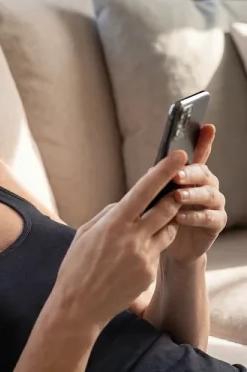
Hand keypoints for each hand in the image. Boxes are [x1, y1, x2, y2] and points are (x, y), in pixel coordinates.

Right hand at [52, 150, 186, 329]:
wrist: (79, 305)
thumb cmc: (76, 266)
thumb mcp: (85, 233)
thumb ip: (108, 215)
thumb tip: (125, 204)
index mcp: (114, 223)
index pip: (144, 191)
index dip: (163, 171)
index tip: (178, 156)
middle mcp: (133, 237)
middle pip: (166, 209)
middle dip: (172, 197)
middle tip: (174, 190)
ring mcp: (145, 256)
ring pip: (167, 230)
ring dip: (164, 223)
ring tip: (145, 228)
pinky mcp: (150, 273)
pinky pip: (156, 252)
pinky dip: (149, 248)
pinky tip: (128, 260)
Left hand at [164, 124, 226, 265]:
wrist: (170, 245)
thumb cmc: (162, 214)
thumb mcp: (158, 195)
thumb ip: (161, 180)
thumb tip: (155, 168)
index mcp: (193, 175)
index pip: (200, 154)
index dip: (205, 140)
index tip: (207, 126)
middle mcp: (207, 185)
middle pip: (204, 173)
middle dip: (190, 172)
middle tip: (176, 175)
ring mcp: (214, 204)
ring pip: (209, 194)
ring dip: (192, 194)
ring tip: (177, 196)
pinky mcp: (216, 223)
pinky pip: (210, 217)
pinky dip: (195, 216)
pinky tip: (180, 217)